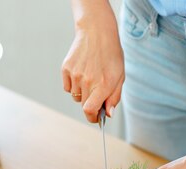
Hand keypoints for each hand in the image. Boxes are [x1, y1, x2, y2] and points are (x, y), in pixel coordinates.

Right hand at [61, 7, 123, 122]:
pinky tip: (81, 73)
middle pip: (84, 105)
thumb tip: (108, 114)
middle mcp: (87, 81)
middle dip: (91, 105)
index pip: (90, 111)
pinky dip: (73, 85)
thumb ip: (114, 97)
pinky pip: (67, 87)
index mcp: (103, 85)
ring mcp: (74, 75)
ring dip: (82, 93)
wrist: (97, 32)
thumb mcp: (120, 76)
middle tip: (97, 94)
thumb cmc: (111, 55)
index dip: (93, 118)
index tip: (96, 118)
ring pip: (75, 96)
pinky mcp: (66, 69)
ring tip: (90, 78)